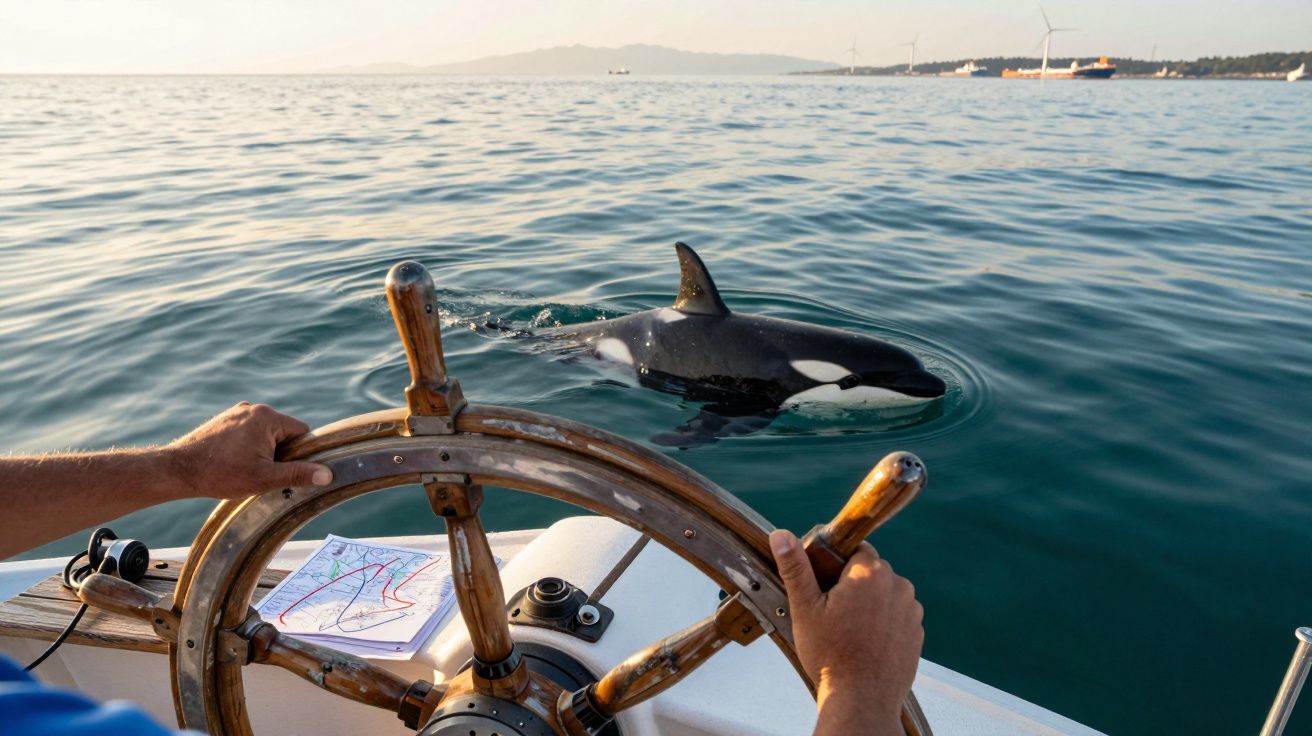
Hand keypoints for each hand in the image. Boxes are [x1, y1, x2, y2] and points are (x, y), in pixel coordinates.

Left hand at [167, 402, 331, 499]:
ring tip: (245, 469)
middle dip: (279, 453)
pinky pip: (248, 432)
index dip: (299, 453)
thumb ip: (298, 474)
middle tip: (263, 473)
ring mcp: (236, 412)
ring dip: (263, 450)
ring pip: (265, 433)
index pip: (301, 432)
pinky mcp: (224, 420)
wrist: (178, 471)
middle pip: (283, 432)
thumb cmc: (221, 474)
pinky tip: (234, 463)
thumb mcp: (265, 478)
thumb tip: (328, 474)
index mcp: (267, 417)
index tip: (285, 470)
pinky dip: (248, 447)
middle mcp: (253, 408)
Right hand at [770, 529, 922, 733]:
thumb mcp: (804, 608)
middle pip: (872, 572)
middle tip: (832, 612)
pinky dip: (884, 624)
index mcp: (870, 573)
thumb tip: (781, 535)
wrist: (861, 700)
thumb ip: (795, 567)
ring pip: (885, 594)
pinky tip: (865, 642)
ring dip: (870, 604)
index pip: (856, 549)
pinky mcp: (916, 633)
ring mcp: (910, 611)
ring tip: (849, 631)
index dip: (838, 565)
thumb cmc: (830, 655)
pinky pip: (897, 616)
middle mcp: (898, 586)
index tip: (825, 586)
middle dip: (854, 585)